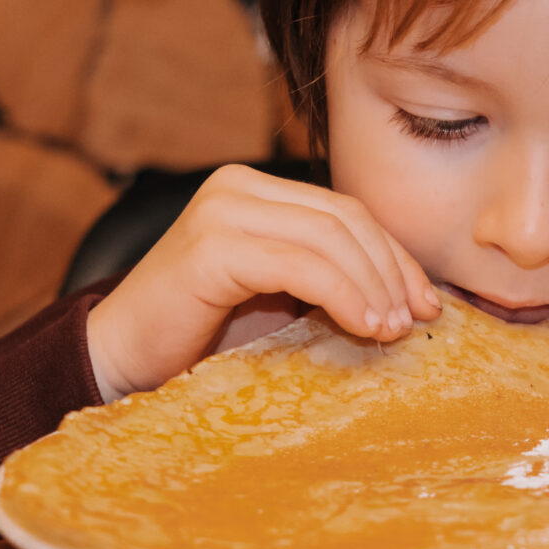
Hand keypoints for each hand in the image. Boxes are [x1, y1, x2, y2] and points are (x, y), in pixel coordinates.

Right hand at [84, 166, 441, 399]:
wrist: (120, 361)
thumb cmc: (200, 338)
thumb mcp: (278, 300)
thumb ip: (329, 281)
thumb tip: (409, 298)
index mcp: (256, 191)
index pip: (346, 211)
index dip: (394, 255)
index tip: (428, 302)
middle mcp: (237, 187)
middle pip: (345, 218)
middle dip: (391, 269)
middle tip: (417, 319)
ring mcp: (221, 211)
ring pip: (329, 238)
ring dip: (373, 286)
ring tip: (392, 329)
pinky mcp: (211, 247)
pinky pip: (300, 265)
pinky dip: (342, 295)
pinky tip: (363, 326)